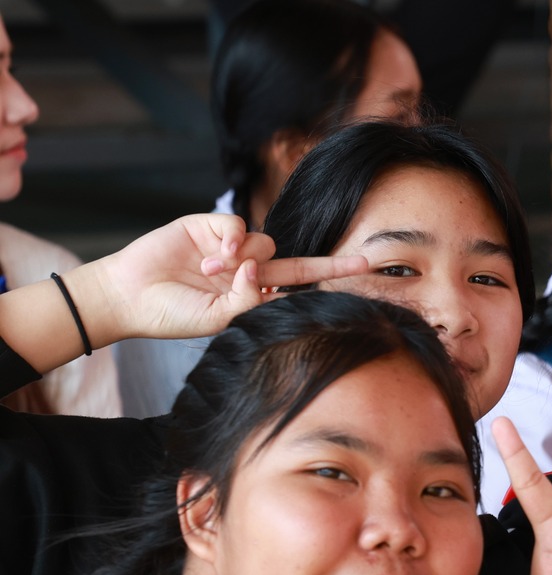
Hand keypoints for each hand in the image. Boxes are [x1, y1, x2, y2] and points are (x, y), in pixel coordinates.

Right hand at [74, 214, 366, 342]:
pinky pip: (239, 225)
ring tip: (212, 272)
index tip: (366, 276)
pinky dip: (234, 239)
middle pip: (297, 263)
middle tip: (364, 262)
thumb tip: (262, 272)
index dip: (329, 281)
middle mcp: (248, 271)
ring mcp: (230, 248)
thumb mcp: (219, 317)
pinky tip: (217, 255)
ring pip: (265, 243)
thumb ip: (247, 299)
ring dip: (246, 259)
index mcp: (254, 295)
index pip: (298, 288)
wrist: (130, 296)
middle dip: (330, 264)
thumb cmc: (174, 314)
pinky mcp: (209, 226)